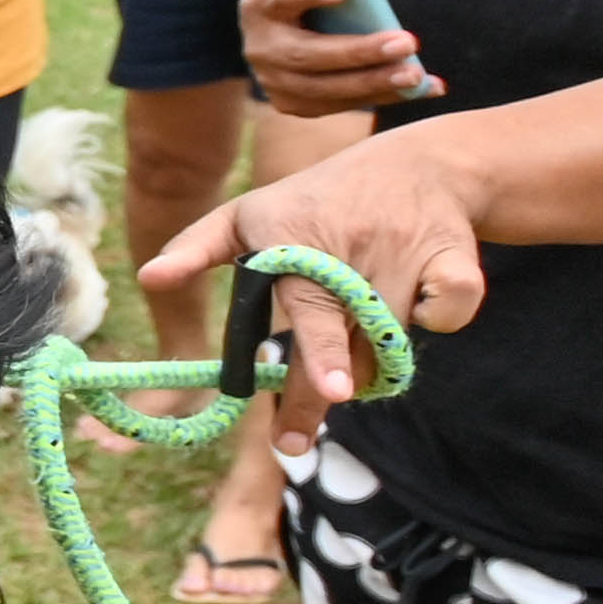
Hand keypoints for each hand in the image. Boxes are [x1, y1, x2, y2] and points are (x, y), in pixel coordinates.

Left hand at [138, 134, 486, 441]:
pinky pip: (452, 313)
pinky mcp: (454, 258)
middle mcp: (351, 248)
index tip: (333, 392)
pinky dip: (440, 319)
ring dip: (372, 362)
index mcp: (295, 240)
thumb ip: (197, 247)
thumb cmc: (314, 200)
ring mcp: (406, 253)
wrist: (417, 161)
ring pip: (391, 342)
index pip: (309, 308)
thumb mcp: (248, 213)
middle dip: (324, 390)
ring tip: (354, 346)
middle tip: (292, 442)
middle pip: (349, 340)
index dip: (322, 354)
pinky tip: (418, 305)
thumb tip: (148, 276)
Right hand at [243, 0, 433, 113]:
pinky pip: (340, 105)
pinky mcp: (293, 104)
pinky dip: (384, 97)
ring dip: (375, 83)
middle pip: (308, 55)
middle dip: (359, 52)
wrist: (283, 27)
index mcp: (261, 4)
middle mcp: (260, 48)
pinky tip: (422, 88)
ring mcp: (273, 82)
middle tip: (407, 42)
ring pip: (324, 89)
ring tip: (417, 74)